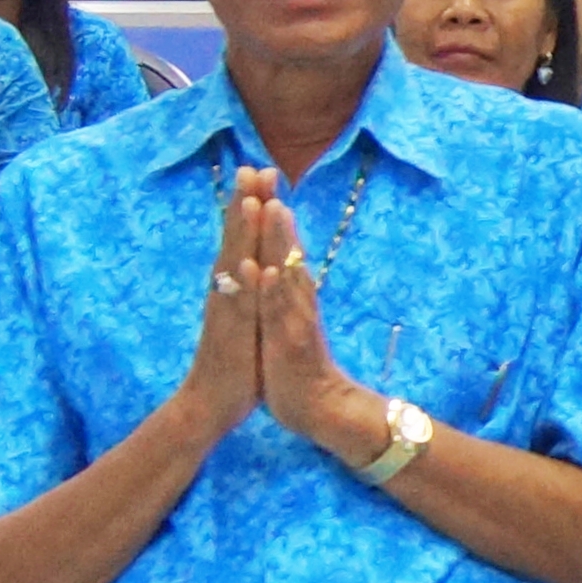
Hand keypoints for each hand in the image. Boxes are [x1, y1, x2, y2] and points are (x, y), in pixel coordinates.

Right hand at [163, 169, 277, 441]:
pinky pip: (236, 304)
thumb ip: (247, 289)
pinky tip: (245, 263)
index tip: (259, 170)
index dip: (250, 204)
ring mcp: (225, 311)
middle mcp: (224, 292)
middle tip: (251, 166)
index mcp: (231, 286)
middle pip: (234, 239)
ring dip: (240, 233)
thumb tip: (253, 262)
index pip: (241, 237)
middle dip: (245, 203)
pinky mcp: (229, 335)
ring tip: (247, 200)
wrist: (208, 404)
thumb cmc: (232, 360)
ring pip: (233, 265)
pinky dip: (241, 283)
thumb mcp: (244, 316)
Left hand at [242, 176, 377, 456]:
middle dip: (275, 211)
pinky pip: (282, 313)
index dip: (270, 212)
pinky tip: (266, 269)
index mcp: (290, 295)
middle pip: (286, 249)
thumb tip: (282, 263)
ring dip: (280, 240)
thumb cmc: (298, 365)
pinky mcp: (292, 343)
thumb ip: (286, 291)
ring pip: (287, 273)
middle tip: (268, 173)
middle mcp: (296, 300)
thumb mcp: (287, 321)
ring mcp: (296, 319)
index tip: (261, 177)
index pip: (280, 246)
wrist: (320, 408)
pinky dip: (273, 291)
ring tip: (274, 206)